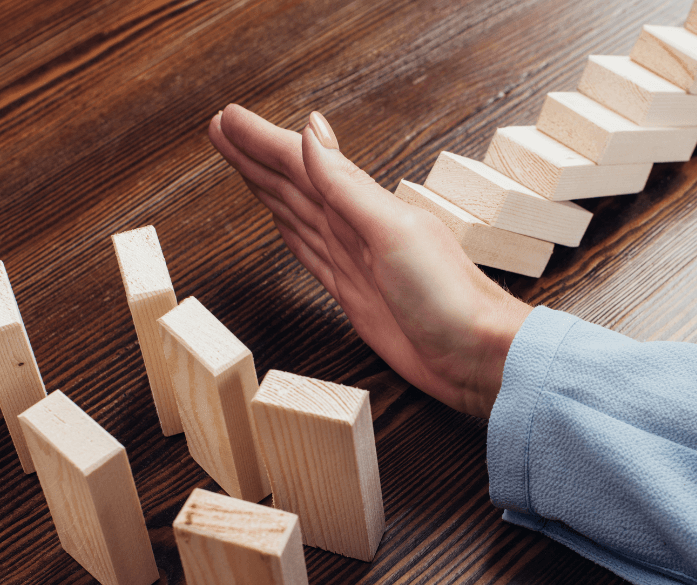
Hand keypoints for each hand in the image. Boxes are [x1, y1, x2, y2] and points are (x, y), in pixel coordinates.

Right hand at [208, 104, 531, 417]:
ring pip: (295, 214)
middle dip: (255, 157)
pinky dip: (290, 233)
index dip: (262, 142)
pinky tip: (280, 221)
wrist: (475, 354)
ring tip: (240, 164)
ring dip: (266, 188)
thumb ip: (346, 186)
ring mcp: (352, 261)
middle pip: (292, 184)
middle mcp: (355, 230)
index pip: (301, 164)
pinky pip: (309, 253)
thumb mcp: (393, 232)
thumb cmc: (449, 296)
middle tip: (221, 130)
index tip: (228, 118)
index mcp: (364, 208)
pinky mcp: (351, 294)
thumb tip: (310, 131)